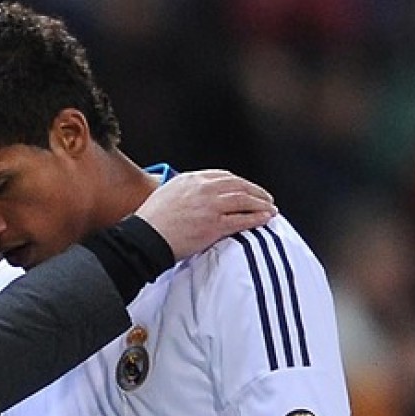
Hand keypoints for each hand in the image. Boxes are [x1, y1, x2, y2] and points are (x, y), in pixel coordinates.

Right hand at [136, 169, 275, 259]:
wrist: (144, 239)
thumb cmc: (150, 222)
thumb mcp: (165, 195)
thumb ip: (184, 191)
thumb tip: (193, 196)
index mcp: (190, 179)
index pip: (223, 176)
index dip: (239, 182)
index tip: (246, 188)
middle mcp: (202, 188)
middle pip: (238, 185)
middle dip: (255, 191)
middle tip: (264, 197)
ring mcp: (209, 206)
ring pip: (244, 200)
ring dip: (261, 204)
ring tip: (269, 208)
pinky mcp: (214, 225)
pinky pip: (242, 219)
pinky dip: (256, 218)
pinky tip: (264, 219)